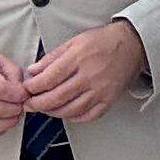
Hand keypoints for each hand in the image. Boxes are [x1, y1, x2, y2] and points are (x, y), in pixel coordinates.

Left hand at [22, 17, 151, 122]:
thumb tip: (33, 71)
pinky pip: (88, 116)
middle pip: (57, 97)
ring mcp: (100, 90)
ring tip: (45, 108)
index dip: (33, 87)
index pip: (49, 78)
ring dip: (53, 112)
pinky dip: (74, 118)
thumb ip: (52, 58)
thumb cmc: (103, 41)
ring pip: (70, 110)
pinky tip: (66, 113)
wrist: (132, 44)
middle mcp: (89, 76)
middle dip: (38, 103)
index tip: (26, 89)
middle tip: (29, 104)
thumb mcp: (74, 42)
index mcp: (78, 58)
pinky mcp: (109, 100)